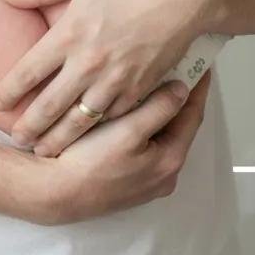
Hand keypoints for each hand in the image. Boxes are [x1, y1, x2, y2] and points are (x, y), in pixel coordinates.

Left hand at [0, 0, 211, 155]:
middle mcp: (88, 63)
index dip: (8, 92)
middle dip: (28, 127)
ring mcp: (115, 80)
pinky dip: (97, 131)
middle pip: (49, 106)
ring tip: (43, 151)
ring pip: (79, 121)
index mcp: (69, 34)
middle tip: (15, 138)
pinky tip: (87, 138)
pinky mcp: (139, 89)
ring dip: (58, 140)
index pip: (28, 72)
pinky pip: (112, 117)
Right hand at [25, 72, 212, 224]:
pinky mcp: (128, 178)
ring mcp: (146, 178)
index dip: (197, 86)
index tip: (201, 62)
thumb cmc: (90, 163)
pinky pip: (144, 143)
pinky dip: (143, 122)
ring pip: (160, 133)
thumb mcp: (129, 131)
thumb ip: (160, 107)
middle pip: (178, 125)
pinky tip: (131, 106)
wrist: (54, 191)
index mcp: (170, 161)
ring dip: (158, 108)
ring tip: (154, 80)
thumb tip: (182, 88)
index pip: (193, 114)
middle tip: (176, 66)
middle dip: (178, 96)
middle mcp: (163, 173)